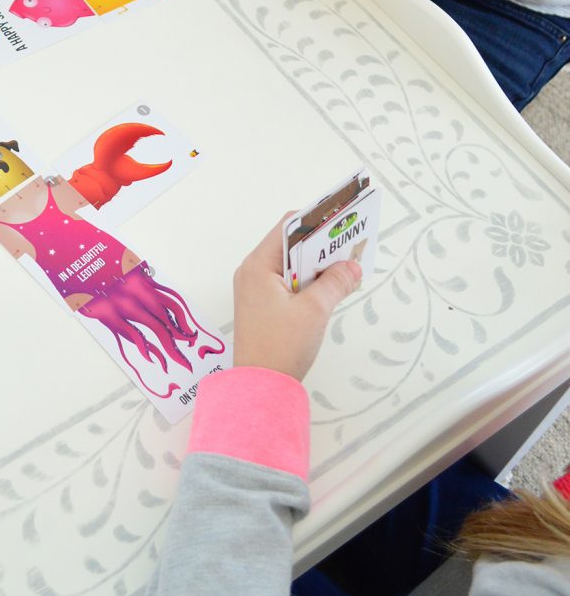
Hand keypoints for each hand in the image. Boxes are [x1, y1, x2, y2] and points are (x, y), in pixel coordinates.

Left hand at [232, 215, 361, 380]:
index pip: (288, 228)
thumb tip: (353, 266)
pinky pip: (287, 283)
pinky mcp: (262, 306)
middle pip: (289, 245)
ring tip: (346, 265)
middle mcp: (252, 273)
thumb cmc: (282, 346)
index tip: (342, 218)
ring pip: (290, 266)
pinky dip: (308, 282)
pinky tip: (330, 288)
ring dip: (317, 265)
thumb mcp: (314, 311)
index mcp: (258, 266)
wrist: (261, 388)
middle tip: (351, 243)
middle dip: (321, 244)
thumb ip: (335, 283)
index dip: (316, 220)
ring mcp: (255, 290)